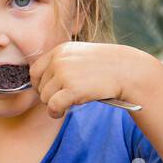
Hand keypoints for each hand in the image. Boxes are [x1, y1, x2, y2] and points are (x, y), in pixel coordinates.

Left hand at [30, 40, 152, 119]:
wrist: (128, 71)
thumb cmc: (106, 67)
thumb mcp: (80, 57)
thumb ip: (62, 64)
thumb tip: (41, 83)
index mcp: (60, 50)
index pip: (34, 70)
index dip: (39, 84)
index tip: (49, 91)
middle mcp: (59, 60)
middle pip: (39, 87)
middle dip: (49, 96)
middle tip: (64, 98)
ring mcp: (64, 74)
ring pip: (45, 98)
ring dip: (53, 105)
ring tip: (67, 104)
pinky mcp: (72, 89)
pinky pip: (52, 106)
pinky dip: (55, 112)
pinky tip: (62, 112)